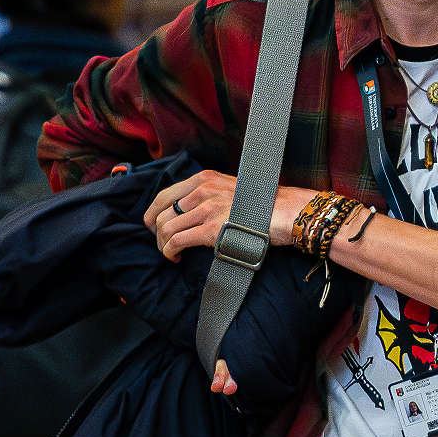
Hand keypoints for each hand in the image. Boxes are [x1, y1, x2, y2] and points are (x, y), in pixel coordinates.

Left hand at [146, 173, 310, 260]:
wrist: (284, 213)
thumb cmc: (263, 204)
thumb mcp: (231, 188)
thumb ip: (210, 194)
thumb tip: (191, 210)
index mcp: (205, 179)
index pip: (165, 193)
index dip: (153, 212)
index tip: (153, 224)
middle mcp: (202, 190)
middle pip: (162, 212)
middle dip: (156, 232)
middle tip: (162, 243)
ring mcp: (206, 209)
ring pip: (166, 228)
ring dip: (163, 245)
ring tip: (171, 253)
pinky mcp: (211, 229)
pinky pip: (176, 241)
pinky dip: (170, 251)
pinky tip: (176, 257)